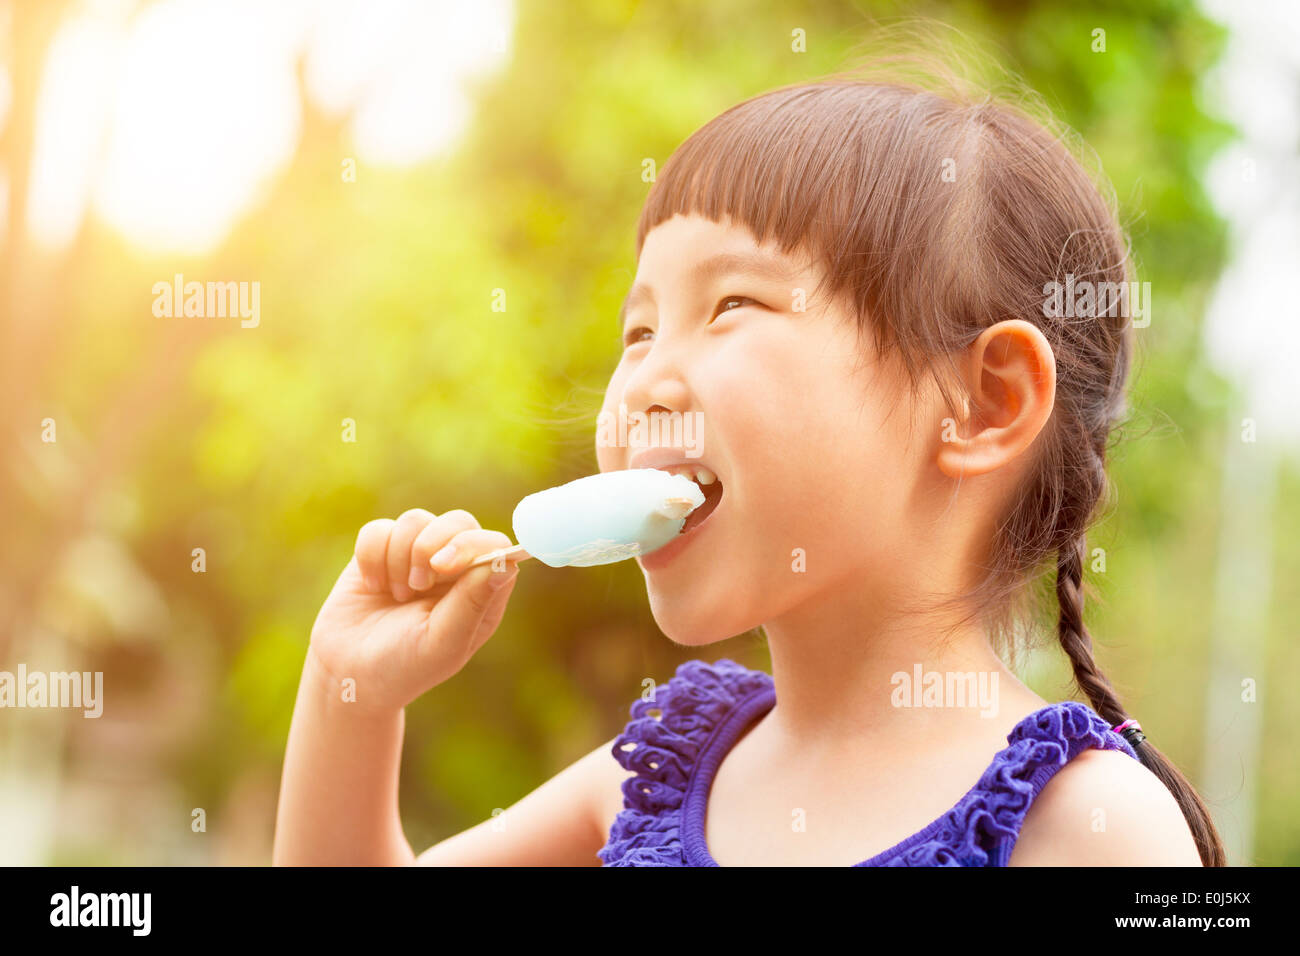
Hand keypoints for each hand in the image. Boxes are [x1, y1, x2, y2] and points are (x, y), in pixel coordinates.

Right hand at [308, 509, 519, 711]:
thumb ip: (472, 603)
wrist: (349, 672)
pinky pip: (378, 529)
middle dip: (431, 546)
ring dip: (398, 558)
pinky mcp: (382, 550)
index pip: (494, 545)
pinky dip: (371, 557)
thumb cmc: (406, 665)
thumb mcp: (442, 643)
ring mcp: (418, 555)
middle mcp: (455, 568)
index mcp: (481, 591)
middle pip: (459, 522)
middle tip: (417, 585)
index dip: (471, 545)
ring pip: (416, 520)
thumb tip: (506, 563)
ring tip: (397, 595)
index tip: (441, 566)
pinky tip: (373, 587)